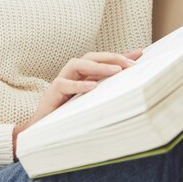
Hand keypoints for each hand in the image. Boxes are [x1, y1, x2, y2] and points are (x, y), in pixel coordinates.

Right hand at [13, 48, 142, 159]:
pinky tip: (92, 87)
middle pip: (91, 57)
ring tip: (115, 71)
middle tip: (130, 64)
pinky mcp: (53, 92)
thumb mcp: (90, 102)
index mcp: (82, 74)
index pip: (102, 59)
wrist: (42, 127)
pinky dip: (79, 84)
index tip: (140, 54)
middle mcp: (72, 73)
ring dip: (97, 66)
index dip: (120, 55)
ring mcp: (62, 80)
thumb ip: (105, 93)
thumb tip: (132, 91)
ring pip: (77, 64)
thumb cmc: (68, 112)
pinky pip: (65, 84)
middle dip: (111, 58)